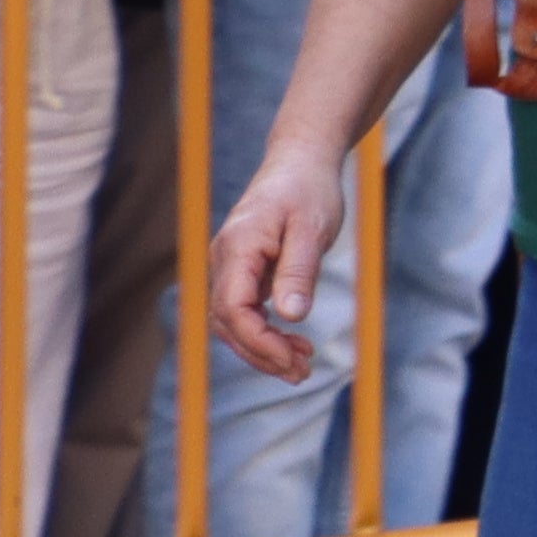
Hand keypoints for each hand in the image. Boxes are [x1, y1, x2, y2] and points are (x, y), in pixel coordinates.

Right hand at [201, 146, 345, 384]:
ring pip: (233, 321)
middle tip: (302, 373)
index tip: (291, 360)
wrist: (301, 162)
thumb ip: (299, 271)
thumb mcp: (311, 229)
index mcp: (237, 248)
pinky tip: (295, 343)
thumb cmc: (309, 191)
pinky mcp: (244, 270)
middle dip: (261, 353)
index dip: (258, 341)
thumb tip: (291, 316)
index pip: (233, 309)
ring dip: (263, 348)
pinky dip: (266, 332)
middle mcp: (225, 259)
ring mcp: (231, 266)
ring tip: (302, 366)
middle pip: (228, 322)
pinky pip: (245, 310)